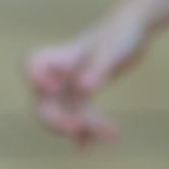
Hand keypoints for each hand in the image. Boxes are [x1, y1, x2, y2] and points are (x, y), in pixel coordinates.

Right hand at [23, 8, 149, 148]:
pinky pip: (79, 116)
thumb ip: (98, 69)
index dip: (36, 79)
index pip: (33, 64)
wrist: (136, 29)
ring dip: (83, 128)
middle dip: (56, 119)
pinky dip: (90, 130)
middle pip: (43, 101)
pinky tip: (107, 139)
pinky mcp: (84, 92)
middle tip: (76, 129)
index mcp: (64, 55)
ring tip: (109, 135)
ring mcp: (72, 83)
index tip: (55, 89)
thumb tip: (84, 89)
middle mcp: (63, 71)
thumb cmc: (122, 32)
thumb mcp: (113, 51)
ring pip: (65, 113)